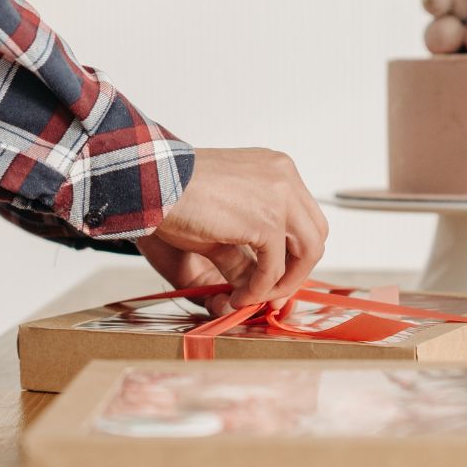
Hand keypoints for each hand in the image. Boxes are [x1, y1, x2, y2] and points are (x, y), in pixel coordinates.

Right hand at [149, 148, 328, 309]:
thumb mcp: (221, 223)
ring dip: (282, 283)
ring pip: (308, 252)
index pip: (304, 217)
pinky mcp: (267, 220)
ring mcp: (280, 195)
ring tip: (251, 298)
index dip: (294, 253)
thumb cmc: (174, 194)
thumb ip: (243, 252)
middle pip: (315, 233)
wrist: (150, 182)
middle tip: (267, 293)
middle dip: (296, 270)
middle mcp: (284, 175)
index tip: (272, 276)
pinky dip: (258, 289)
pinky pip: (275, 267)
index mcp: (275, 168)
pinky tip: (237, 296)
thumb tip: (255, 288)